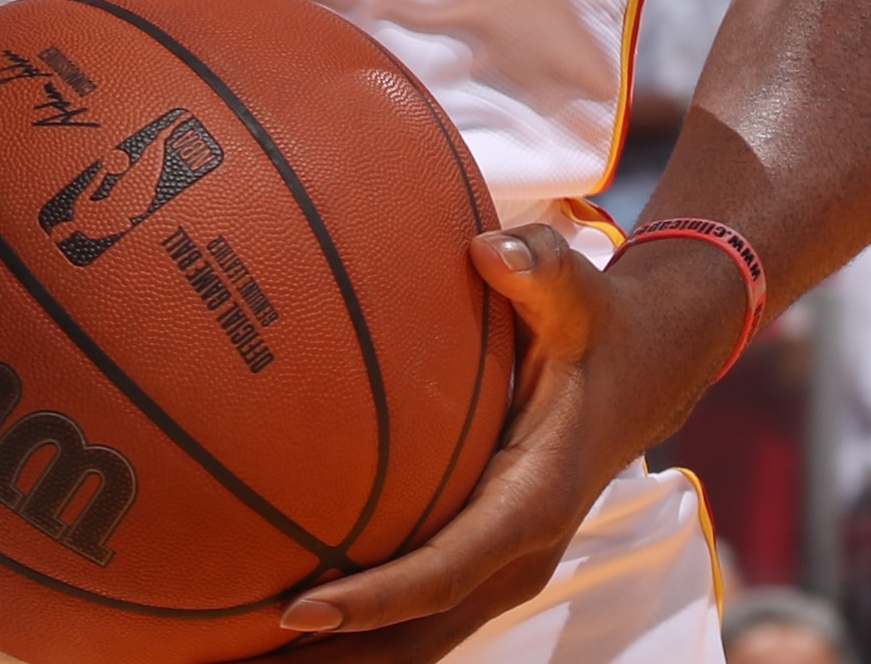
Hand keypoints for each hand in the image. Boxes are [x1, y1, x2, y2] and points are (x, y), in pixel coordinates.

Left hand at [269, 226, 728, 661]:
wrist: (642, 376)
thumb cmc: (595, 331)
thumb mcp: (580, 294)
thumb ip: (542, 268)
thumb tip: (491, 248)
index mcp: (532, 504)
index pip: (444, 570)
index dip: (372, 600)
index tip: (295, 610)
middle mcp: (513, 557)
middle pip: (414, 641)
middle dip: (330, 663)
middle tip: (232, 661)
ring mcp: (493, 572)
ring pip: (407, 647)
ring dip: (328, 662)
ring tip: (228, 659)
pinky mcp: (475, 567)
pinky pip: (406, 619)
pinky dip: (346, 634)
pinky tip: (263, 622)